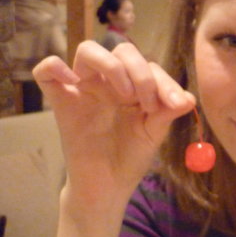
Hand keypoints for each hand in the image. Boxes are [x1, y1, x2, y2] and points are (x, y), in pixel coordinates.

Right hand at [33, 41, 195, 211]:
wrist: (107, 186)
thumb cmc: (131, 156)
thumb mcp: (154, 133)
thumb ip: (168, 112)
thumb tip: (189, 99)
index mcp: (134, 85)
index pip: (148, 65)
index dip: (164, 80)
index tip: (175, 104)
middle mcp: (109, 82)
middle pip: (122, 50)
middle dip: (141, 72)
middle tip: (146, 102)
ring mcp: (84, 89)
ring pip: (88, 51)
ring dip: (111, 66)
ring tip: (124, 96)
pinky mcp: (61, 102)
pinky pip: (46, 72)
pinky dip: (53, 66)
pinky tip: (72, 80)